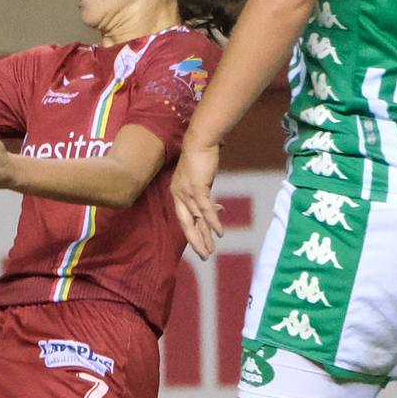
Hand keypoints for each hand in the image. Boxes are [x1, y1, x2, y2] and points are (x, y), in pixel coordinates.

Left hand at [171, 143, 223, 257]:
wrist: (200, 141)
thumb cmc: (202, 158)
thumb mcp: (203, 181)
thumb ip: (207, 196)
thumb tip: (218, 209)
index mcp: (177, 194)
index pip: (184, 219)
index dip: (192, 233)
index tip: (200, 244)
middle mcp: (179, 195)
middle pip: (186, 224)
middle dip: (196, 242)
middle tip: (204, 256)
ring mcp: (187, 192)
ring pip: (197, 220)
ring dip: (205, 237)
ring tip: (210, 251)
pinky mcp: (197, 188)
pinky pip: (205, 210)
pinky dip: (213, 222)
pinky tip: (219, 233)